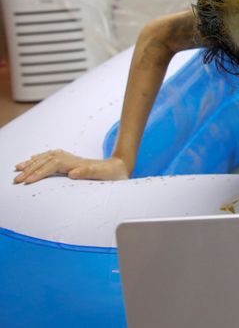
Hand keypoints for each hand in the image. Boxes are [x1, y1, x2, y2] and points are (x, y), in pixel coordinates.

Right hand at [13, 150, 129, 183]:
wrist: (121, 167)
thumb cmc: (113, 174)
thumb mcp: (104, 175)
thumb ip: (89, 172)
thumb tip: (73, 172)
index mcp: (77, 163)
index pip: (53, 165)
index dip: (40, 172)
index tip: (28, 181)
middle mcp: (72, 160)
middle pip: (47, 160)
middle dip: (31, 169)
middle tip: (16, 179)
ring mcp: (72, 160)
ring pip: (48, 157)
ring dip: (33, 162)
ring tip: (18, 167)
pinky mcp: (72, 162)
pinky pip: (52, 157)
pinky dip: (41, 158)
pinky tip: (34, 159)